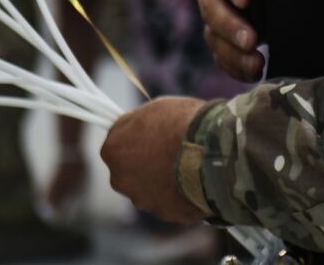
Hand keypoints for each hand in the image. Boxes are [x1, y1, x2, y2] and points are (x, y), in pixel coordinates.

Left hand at [100, 97, 206, 224]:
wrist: (211, 150)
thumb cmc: (182, 123)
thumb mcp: (154, 109)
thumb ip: (139, 125)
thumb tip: (140, 130)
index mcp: (112, 150)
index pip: (118, 143)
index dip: (136, 137)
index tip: (153, 133)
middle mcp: (121, 179)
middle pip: (131, 171)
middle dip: (147, 163)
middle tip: (171, 150)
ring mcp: (143, 200)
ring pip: (151, 189)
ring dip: (165, 180)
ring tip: (190, 165)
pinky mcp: (167, 214)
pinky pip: (173, 202)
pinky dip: (182, 194)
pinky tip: (198, 179)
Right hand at [194, 0, 267, 80]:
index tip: (244, 0)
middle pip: (210, 2)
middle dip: (228, 23)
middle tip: (251, 40)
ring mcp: (219, 12)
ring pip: (211, 32)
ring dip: (231, 51)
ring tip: (257, 64)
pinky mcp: (224, 37)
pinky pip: (221, 55)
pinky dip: (235, 66)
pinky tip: (255, 72)